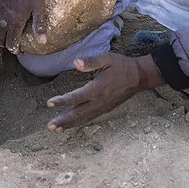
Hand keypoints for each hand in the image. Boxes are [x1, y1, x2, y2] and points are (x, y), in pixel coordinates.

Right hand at [0, 0, 45, 53]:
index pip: (12, 43)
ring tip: (4, 38)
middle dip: (6, 44)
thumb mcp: (39, 7)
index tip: (18, 50)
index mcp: (15, 22)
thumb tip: (43, 41)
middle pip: (1, 41)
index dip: (15, 49)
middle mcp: (3, 21)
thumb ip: (39, 25)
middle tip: (12, 43)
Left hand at [46, 53, 163, 130]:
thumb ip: (91, 61)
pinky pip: (90, 118)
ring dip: (69, 124)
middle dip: (64, 120)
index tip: (49, 103)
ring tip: (56, 129)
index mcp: (97, 89)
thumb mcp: (107, 59)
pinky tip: (71, 124)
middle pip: (78, 113)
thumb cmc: (121, 66)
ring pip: (84, 118)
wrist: (139, 77)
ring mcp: (103, 107)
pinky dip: (79, 122)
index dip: (62, 101)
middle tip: (50, 126)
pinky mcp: (106, 109)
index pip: (76, 97)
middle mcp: (99, 101)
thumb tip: (75, 62)